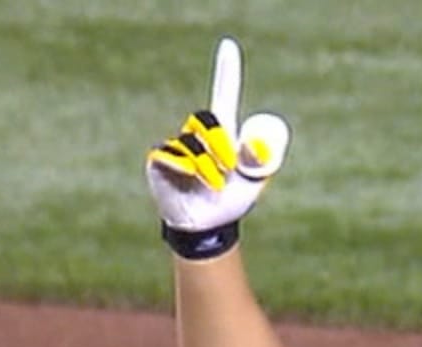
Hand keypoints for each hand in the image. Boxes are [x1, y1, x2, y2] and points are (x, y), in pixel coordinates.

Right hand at [146, 38, 290, 258]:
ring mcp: (177, 145)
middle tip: (231, 165)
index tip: (229, 45)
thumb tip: (254, 146)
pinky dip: (186, 166)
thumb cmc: (232, 199)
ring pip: (191, 141)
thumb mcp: (255, 181)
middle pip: (207, 118)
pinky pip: (171, 153)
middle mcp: (198, 133)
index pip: (225, 94)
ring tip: (215, 184)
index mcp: (223, 132)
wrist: (208, 226)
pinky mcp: (160, 159)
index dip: (227, 71)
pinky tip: (193, 179)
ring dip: (208, 164)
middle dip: (220, 141)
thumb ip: (262, 160)